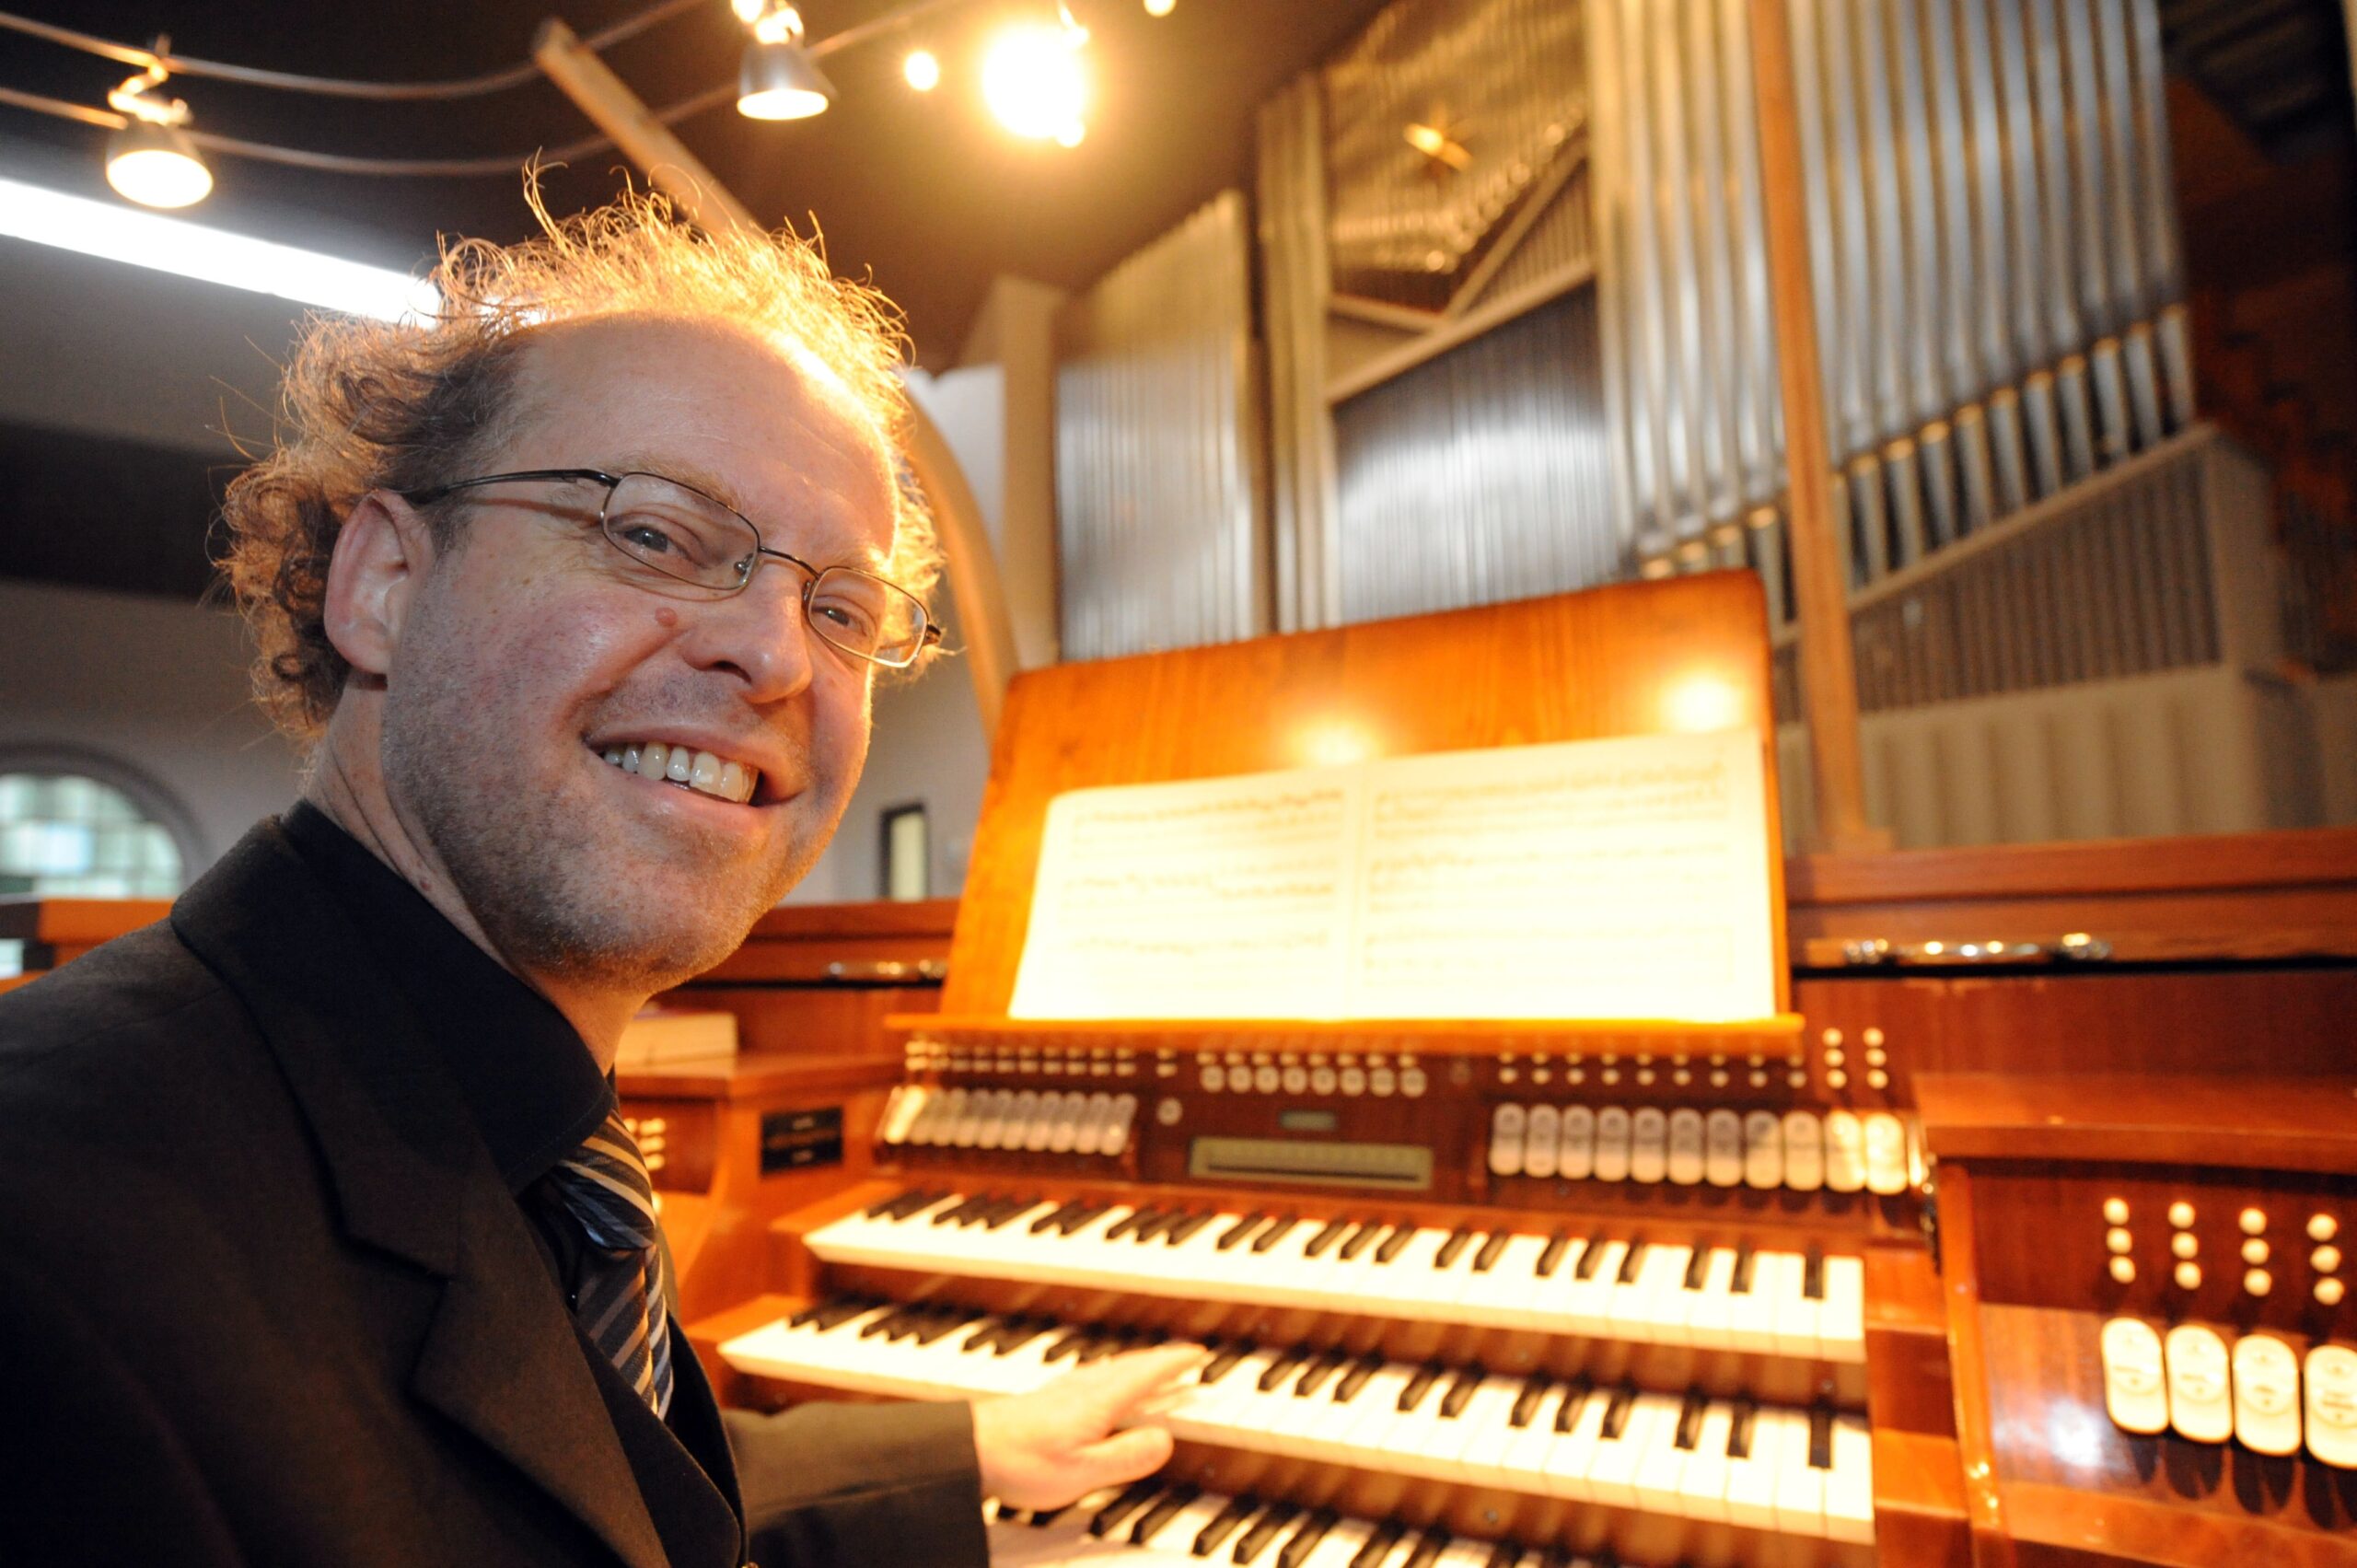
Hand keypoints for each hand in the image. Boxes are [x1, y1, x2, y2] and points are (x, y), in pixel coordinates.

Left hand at [969, 1342, 1208, 1509]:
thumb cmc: (1021, 1461)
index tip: (1197, 1355)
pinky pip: (1094, 1378)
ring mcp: (1064, 1390)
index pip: (1147, 1374)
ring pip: (1111, 1370)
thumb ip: (1127, 1456)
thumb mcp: (1083, 1471)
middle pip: (1131, 1366)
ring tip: (1151, 1369)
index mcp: (1100, 1401)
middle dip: (1160, 1361)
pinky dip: (1112, 1376)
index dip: (1174, 1364)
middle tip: (1184, 1358)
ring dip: (1137, 1366)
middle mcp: (1084, 1388)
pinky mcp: (1047, 1399)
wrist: (970, 1450)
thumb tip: (1165, 1440)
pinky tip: (1101, 1386)